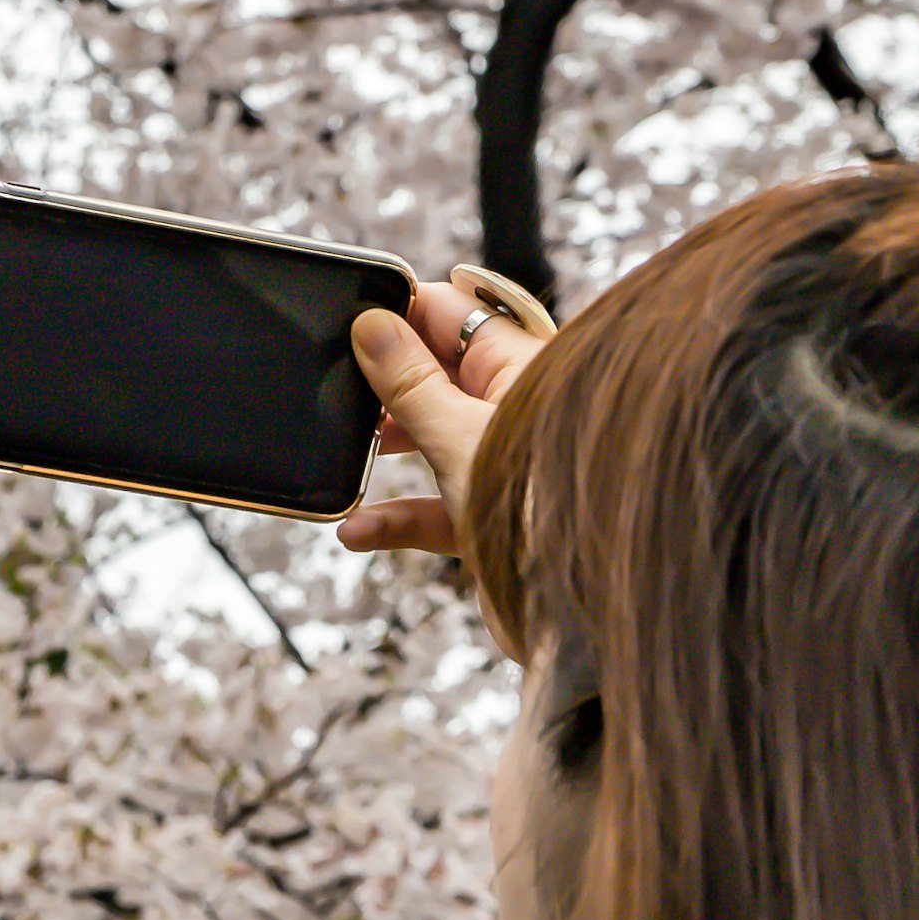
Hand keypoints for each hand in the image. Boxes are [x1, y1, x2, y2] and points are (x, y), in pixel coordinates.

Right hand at [337, 267, 549, 559]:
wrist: (581, 608)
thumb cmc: (541, 511)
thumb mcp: (458, 437)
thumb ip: (410, 383)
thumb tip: (372, 325)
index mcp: (519, 367)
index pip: (452, 313)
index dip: (401, 310)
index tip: (349, 318)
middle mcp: (511, 409)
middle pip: (437, 373)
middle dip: (385, 380)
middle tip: (338, 385)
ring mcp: (499, 463)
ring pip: (431, 437)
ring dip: (387, 446)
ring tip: (346, 449)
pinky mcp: (489, 516)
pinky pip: (432, 505)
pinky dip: (395, 515)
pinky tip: (358, 528)